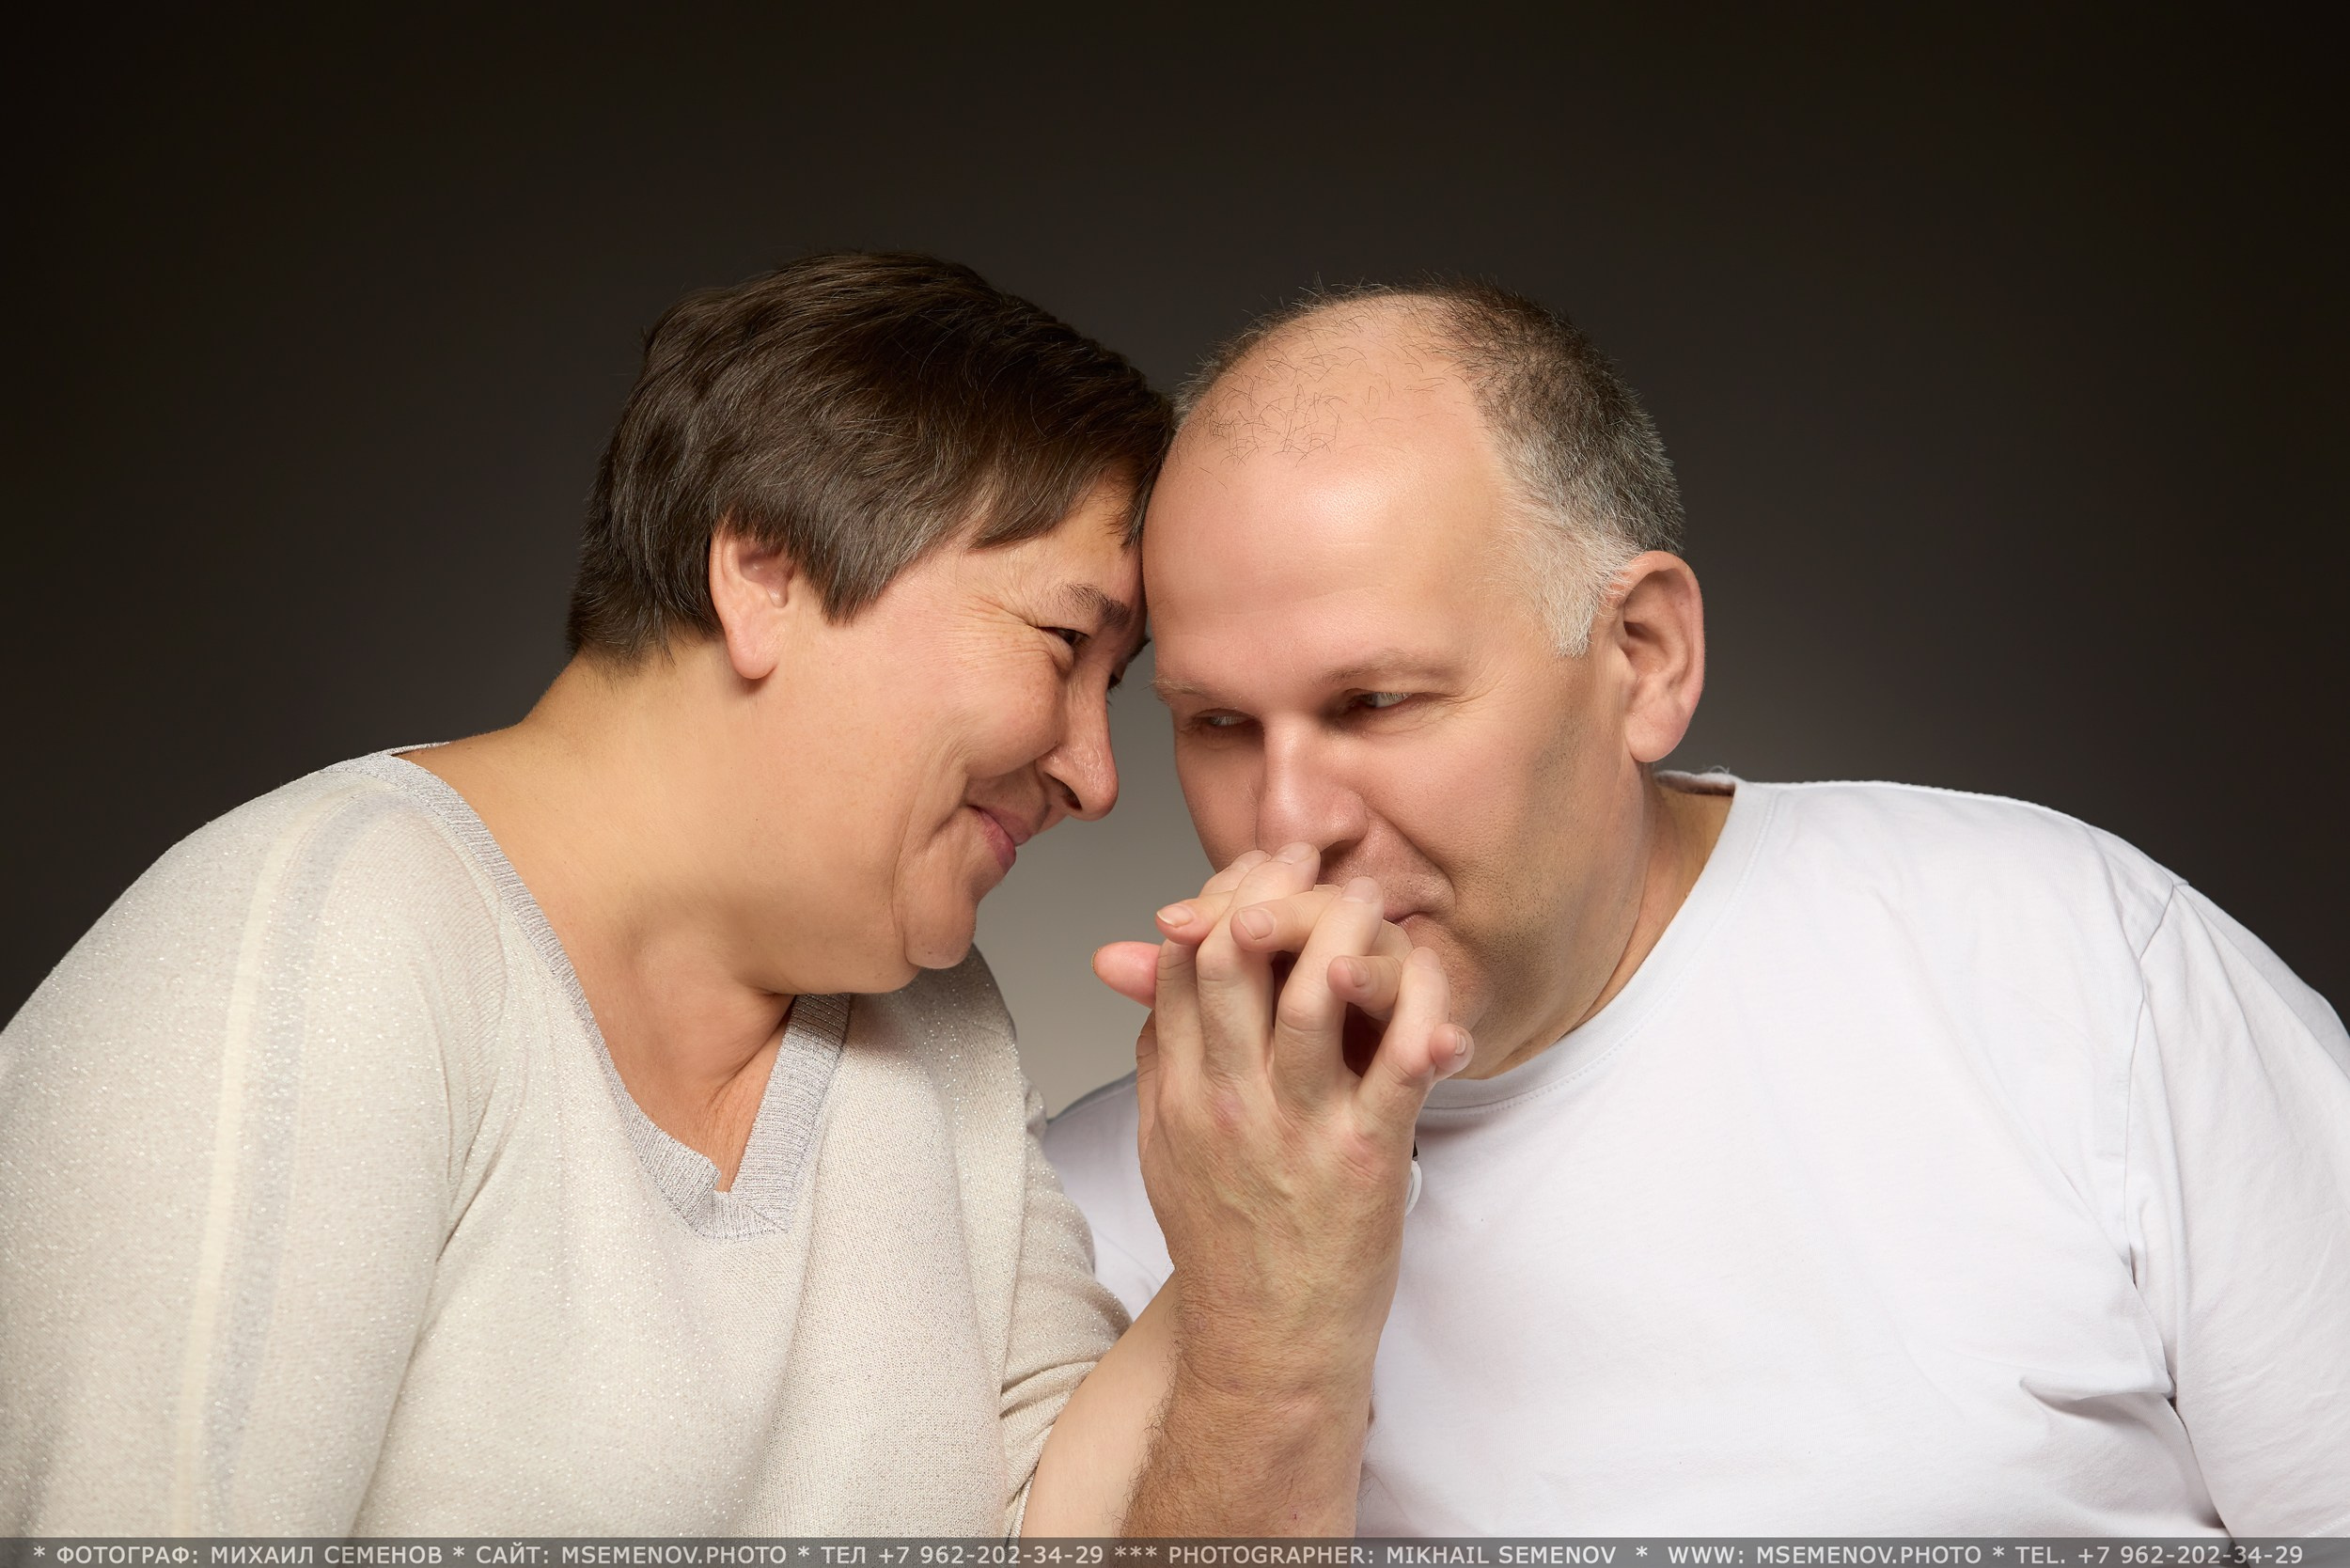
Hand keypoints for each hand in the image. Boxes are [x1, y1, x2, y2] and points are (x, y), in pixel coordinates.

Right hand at [1127, 844, 1469, 1399]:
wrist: (1267, 1345)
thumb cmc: (1227, 1244)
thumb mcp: (1163, 1145)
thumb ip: (1158, 1057)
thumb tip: (1145, 978)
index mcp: (1180, 1092)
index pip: (1184, 964)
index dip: (1220, 900)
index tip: (1259, 871)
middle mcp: (1229, 1102)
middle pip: (1236, 956)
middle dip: (1274, 892)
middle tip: (1314, 864)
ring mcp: (1297, 1128)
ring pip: (1319, 991)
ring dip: (1350, 931)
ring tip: (1373, 902)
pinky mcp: (1364, 1159)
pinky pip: (1398, 1064)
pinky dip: (1423, 1015)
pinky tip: (1435, 995)